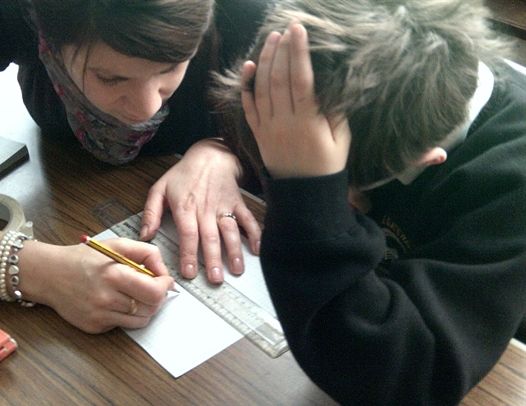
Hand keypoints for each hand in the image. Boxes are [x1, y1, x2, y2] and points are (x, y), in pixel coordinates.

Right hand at [20, 237, 174, 332]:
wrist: (49, 274)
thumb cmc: (84, 258)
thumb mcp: (116, 245)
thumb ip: (145, 253)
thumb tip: (164, 271)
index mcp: (114, 275)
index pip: (155, 292)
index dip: (165, 286)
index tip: (165, 280)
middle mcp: (107, 299)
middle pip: (151, 308)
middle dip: (157, 298)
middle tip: (152, 287)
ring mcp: (100, 316)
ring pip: (140, 321)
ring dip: (144, 308)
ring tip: (134, 294)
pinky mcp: (94, 327)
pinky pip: (122, 325)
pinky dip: (126, 315)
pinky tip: (116, 302)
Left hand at [140, 139, 261, 283]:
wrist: (210, 155)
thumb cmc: (184, 173)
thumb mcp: (160, 188)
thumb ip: (151, 213)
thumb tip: (145, 235)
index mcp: (186, 207)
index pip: (188, 234)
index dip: (189, 254)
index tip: (190, 272)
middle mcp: (206, 209)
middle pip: (210, 237)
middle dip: (213, 260)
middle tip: (215, 280)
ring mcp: (223, 206)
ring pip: (230, 231)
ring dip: (234, 251)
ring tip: (237, 270)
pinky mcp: (237, 203)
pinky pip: (248, 220)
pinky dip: (254, 234)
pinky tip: (257, 250)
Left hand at [241, 21, 350, 177]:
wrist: (303, 194)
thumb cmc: (327, 166)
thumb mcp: (341, 140)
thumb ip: (335, 113)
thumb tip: (330, 86)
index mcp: (308, 122)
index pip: (302, 79)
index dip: (299, 53)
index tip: (299, 31)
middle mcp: (285, 122)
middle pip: (280, 79)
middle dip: (281, 51)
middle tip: (284, 30)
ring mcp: (268, 128)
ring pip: (262, 89)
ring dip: (265, 61)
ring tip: (270, 40)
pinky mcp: (258, 134)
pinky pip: (249, 107)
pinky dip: (246, 86)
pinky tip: (249, 67)